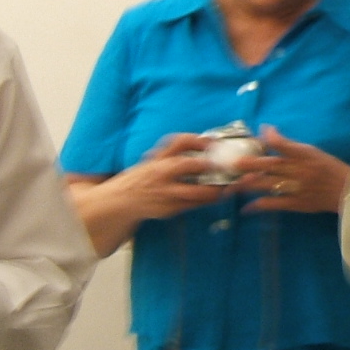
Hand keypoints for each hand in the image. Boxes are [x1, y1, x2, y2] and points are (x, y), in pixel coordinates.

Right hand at [108, 134, 227, 221]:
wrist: (123, 200)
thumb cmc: (146, 176)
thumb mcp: (156, 158)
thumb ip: (177, 149)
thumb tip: (208, 141)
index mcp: (159, 158)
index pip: (179, 142)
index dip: (199, 140)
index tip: (215, 143)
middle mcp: (160, 173)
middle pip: (187, 165)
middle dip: (210, 166)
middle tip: (227, 166)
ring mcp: (164, 193)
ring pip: (195, 191)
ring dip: (214, 189)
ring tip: (225, 186)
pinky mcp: (169, 209)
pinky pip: (193, 205)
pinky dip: (206, 201)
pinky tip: (215, 196)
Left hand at [237, 126, 349, 213]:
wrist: (349, 192)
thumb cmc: (330, 169)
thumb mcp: (314, 153)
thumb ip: (290, 146)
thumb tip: (268, 132)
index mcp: (305, 155)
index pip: (284, 144)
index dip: (270, 137)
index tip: (259, 132)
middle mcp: (300, 170)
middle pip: (270, 165)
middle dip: (249, 163)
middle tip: (231, 162)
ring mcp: (297, 188)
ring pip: (267, 184)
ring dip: (247, 184)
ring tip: (230, 185)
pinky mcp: (296, 204)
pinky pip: (274, 204)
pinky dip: (258, 206)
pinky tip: (245, 208)